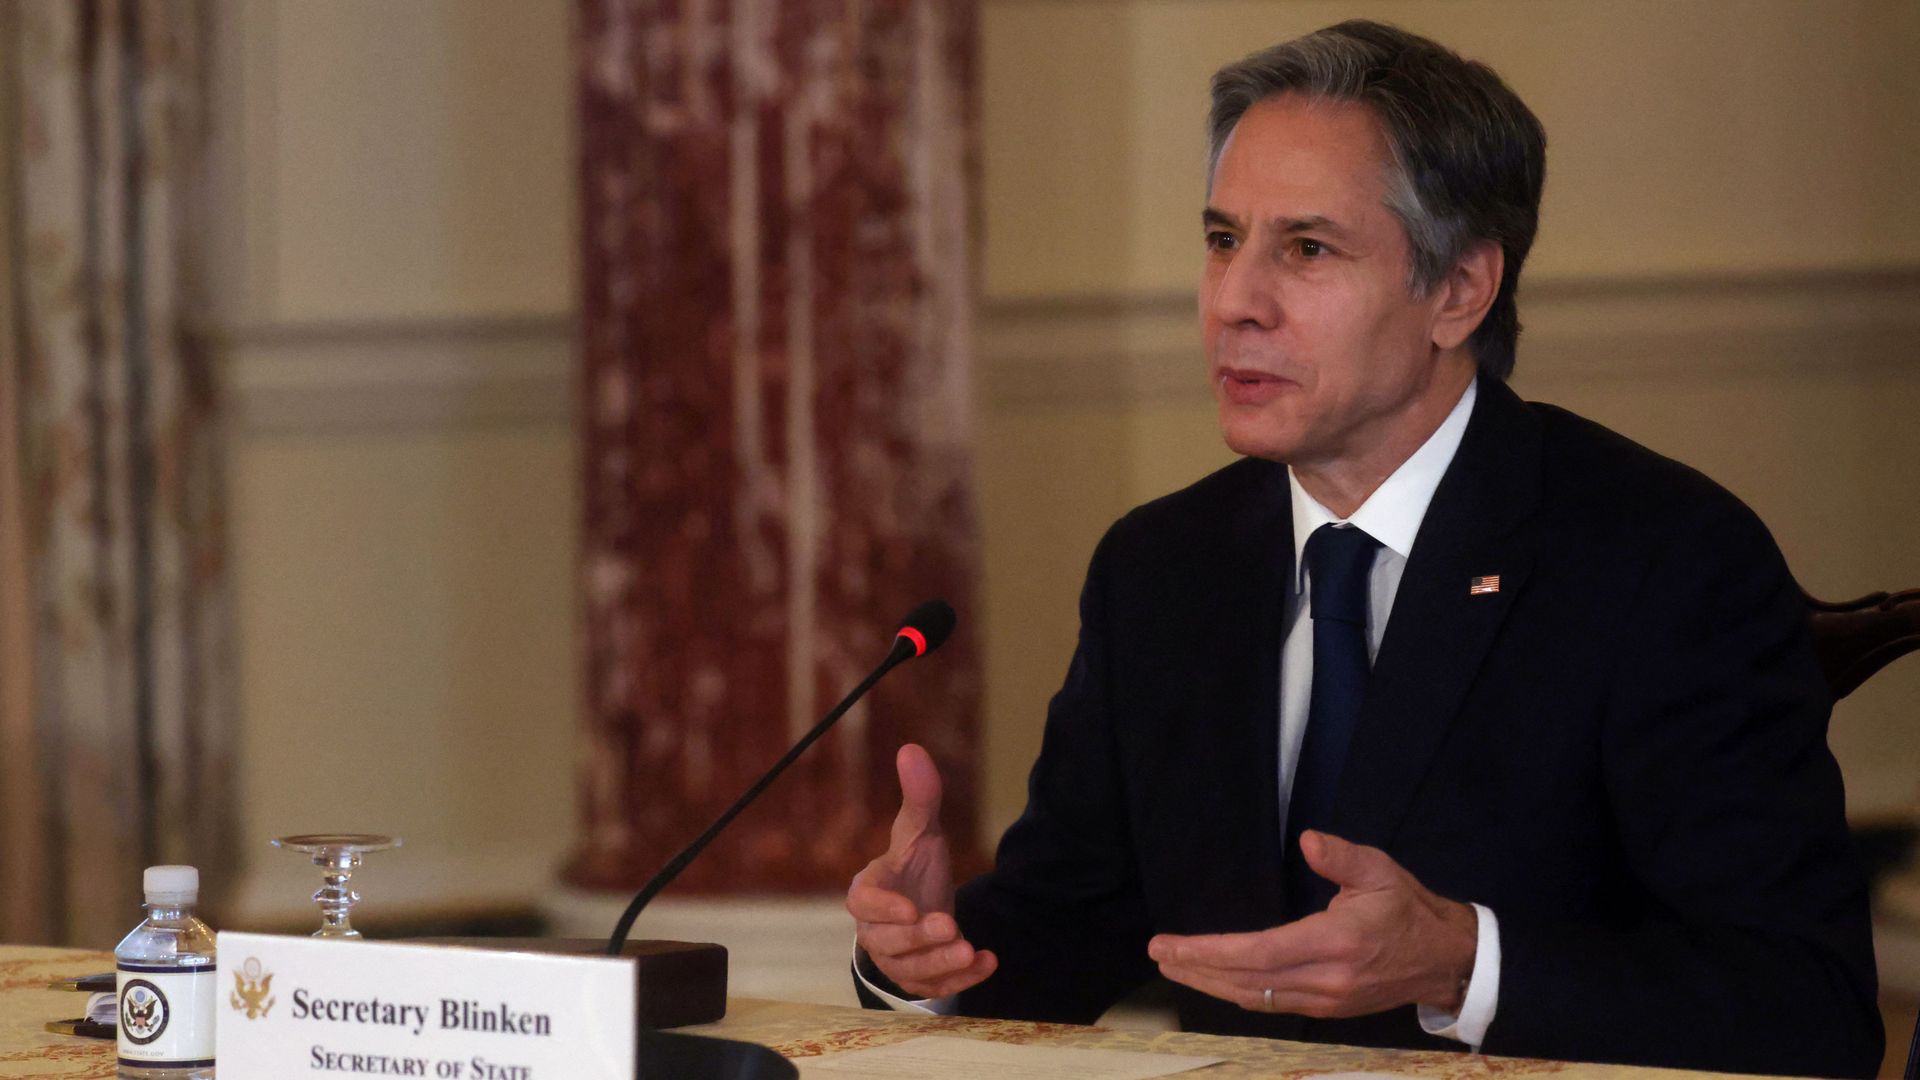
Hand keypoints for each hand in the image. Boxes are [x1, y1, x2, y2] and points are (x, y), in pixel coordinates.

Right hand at [846, 744, 997, 998]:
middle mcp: (875, 930)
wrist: (924, 906)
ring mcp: (896, 959)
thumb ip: (919, 797)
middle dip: (918, 939)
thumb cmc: (913, 868)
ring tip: (969, 949)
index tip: (908, 908)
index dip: (881, 908)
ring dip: (940, 964)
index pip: (862, 903)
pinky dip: (962, 980)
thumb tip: (912, 749)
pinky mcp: (920, 979)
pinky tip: (988, 961)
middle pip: (886, 943)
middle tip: (949, 925)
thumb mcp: (920, 832)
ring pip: (910, 971)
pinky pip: (936, 987)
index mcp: (868, 892)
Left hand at [1148, 831, 1476, 1017]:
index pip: (1258, 953)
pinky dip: (1238, 993)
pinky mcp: (1328, 1011)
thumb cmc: (1407, 908)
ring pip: (1255, 999)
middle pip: (1246, 982)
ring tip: (1175, 968)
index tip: (1172, 944)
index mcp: (1335, 942)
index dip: (1210, 951)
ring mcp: (1326, 1001)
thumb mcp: (1379, 870)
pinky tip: (1216, 981)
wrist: (1445, 959)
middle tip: (1159, 955)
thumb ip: (1341, 856)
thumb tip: (1308, 839)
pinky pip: (1272, 1005)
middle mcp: (1325, 978)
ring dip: (1211, 985)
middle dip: (1197, 970)